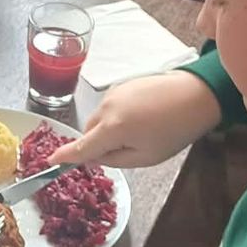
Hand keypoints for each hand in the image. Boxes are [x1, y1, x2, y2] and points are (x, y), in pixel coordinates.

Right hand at [49, 71, 221, 168]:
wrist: (196, 94)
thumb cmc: (175, 130)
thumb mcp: (145, 157)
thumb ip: (114, 160)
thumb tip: (94, 156)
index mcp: (112, 128)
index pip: (81, 147)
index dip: (65, 156)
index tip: (49, 161)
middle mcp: (106, 107)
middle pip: (89, 132)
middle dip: (98, 143)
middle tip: (128, 148)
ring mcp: (112, 93)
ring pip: (98, 119)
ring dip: (108, 129)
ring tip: (140, 130)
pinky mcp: (120, 85)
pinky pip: (109, 106)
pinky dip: (116, 115)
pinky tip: (141, 116)